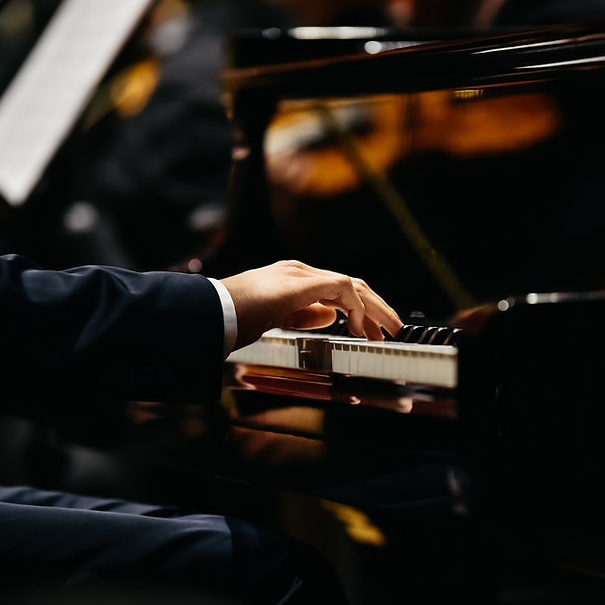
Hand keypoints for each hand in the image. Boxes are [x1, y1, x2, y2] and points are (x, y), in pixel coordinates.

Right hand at [220, 260, 402, 348]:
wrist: (212, 313)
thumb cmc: (233, 318)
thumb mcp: (275, 320)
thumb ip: (303, 317)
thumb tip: (330, 318)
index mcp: (292, 280)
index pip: (336, 290)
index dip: (359, 309)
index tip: (371, 331)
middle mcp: (299, 272)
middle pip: (350, 286)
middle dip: (375, 307)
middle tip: (392, 328)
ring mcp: (300, 275)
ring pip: (352, 285)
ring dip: (375, 308)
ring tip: (390, 329)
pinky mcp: (302, 282)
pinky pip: (343, 289)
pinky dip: (357, 308)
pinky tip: (362, 328)